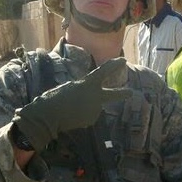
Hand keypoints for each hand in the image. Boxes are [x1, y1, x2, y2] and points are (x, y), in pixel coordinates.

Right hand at [13, 58, 130, 150]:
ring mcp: (95, 109)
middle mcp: (96, 96)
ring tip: (72, 108)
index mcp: (88, 83)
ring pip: (94, 107)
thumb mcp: (71, 87)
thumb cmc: (55, 97)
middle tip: (131, 93)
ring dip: (86, 107)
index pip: (104, 71)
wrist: (50, 115)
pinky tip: (72, 116)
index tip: (123, 61)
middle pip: (113, 94)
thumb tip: (89, 98)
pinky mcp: (91, 120)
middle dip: (122, 93)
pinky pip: (88, 117)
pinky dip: (82, 117)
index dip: (114, 65)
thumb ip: (83, 90)